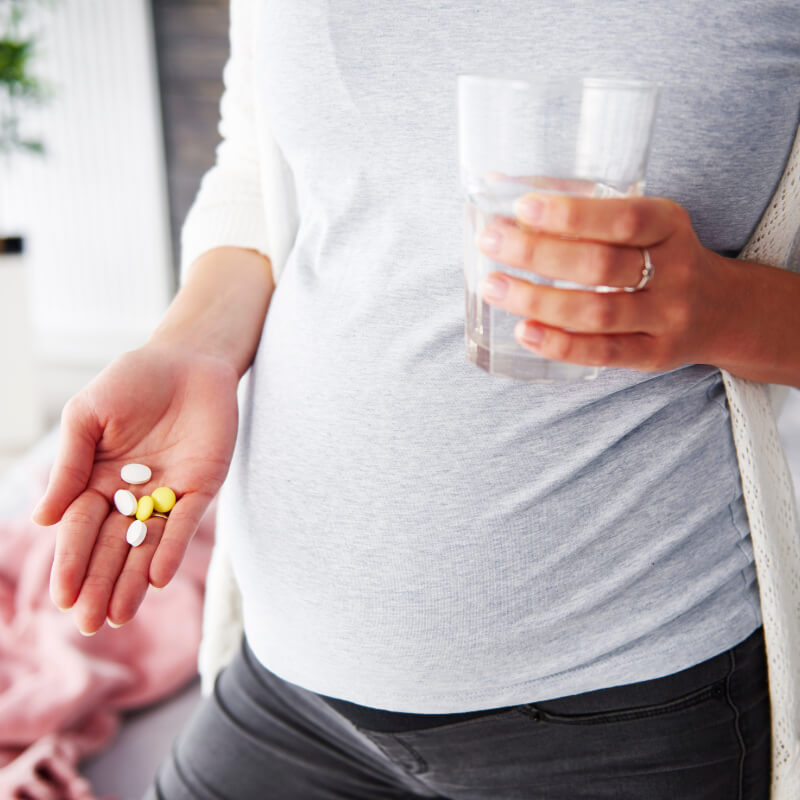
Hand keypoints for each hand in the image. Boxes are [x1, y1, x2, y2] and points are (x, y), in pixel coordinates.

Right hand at [32, 343, 238, 634]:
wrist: (187, 359)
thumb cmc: (131, 381)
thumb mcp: (88, 416)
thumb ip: (70, 465)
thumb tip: (41, 519)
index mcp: (97, 480)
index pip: (81, 530)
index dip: (72, 563)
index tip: (63, 598)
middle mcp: (131, 495)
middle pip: (113, 547)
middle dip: (101, 584)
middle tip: (91, 625)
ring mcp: (167, 494)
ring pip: (148, 545)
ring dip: (134, 581)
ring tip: (120, 616)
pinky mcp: (201, 487)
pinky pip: (184, 523)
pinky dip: (171, 548)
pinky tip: (157, 578)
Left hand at [476, 192, 731, 371]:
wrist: (723, 310)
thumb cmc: (660, 256)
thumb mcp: (642, 222)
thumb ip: (580, 207)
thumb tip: (499, 186)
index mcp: (670, 225)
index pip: (624, 218)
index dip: (571, 215)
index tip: (522, 207)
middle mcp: (674, 271)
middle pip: (602, 266)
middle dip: (539, 254)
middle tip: (491, 242)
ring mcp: (666, 317)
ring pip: (597, 313)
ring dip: (538, 300)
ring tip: (493, 287)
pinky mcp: (654, 355)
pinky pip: (603, 353)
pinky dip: (559, 344)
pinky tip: (523, 331)